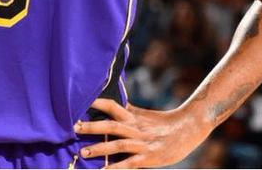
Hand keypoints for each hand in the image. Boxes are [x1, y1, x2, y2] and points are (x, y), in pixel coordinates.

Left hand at [74, 98, 208, 167]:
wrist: (188, 129)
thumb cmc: (163, 122)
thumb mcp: (144, 114)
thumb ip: (128, 110)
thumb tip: (115, 99)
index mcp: (133, 117)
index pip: (113, 106)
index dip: (98, 103)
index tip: (81, 102)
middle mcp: (136, 128)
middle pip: (111, 126)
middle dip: (92, 127)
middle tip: (74, 127)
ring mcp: (142, 143)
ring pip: (117, 145)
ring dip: (99, 149)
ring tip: (83, 152)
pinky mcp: (148, 158)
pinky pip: (129, 164)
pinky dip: (115, 168)